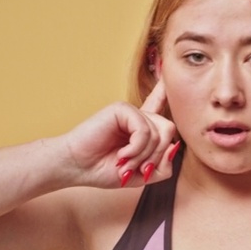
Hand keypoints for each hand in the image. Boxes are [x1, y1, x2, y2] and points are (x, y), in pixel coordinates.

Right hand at [62, 81, 179, 187]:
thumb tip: (174, 147)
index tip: (167, 73)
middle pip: (169, 130)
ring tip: (125, 162)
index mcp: (141, 129)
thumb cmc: (103, 170)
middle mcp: (138, 117)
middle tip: (137, 168)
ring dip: (143, 155)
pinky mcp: (121, 109)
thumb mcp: (141, 176)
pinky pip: (144, 129)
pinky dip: (137, 147)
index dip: (164, 92)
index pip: (158, 107)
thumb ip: (162, 167)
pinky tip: (122, 154)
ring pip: (159, 132)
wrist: (77, 167)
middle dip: (156, 155)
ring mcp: (130, 112)